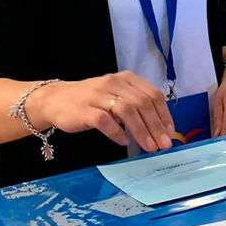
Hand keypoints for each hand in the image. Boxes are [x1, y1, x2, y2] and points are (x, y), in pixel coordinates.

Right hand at [32, 71, 174, 152]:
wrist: (55, 100)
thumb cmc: (91, 102)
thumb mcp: (115, 96)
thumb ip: (135, 106)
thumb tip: (159, 128)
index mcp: (125, 79)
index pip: (152, 94)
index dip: (164, 115)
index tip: (170, 133)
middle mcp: (114, 83)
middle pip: (142, 103)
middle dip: (156, 126)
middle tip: (163, 144)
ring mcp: (98, 95)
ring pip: (127, 111)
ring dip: (141, 131)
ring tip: (149, 147)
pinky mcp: (85, 110)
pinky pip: (105, 121)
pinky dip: (117, 132)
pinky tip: (124, 142)